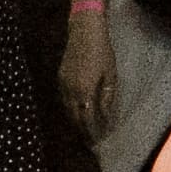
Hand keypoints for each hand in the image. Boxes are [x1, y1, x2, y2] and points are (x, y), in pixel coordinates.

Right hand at [59, 8, 115, 137]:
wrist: (84, 32)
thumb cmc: (102, 52)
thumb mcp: (110, 75)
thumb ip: (107, 97)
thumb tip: (106, 115)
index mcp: (84, 91)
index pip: (87, 117)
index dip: (92, 130)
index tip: (98, 139)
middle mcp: (70, 90)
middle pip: (74, 116)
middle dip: (82, 129)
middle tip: (90, 139)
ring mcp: (62, 84)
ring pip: (67, 108)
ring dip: (75, 119)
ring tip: (84, 128)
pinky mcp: (59, 78)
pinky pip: (64, 99)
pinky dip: (71, 108)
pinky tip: (77, 110)